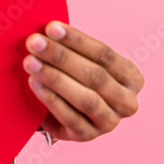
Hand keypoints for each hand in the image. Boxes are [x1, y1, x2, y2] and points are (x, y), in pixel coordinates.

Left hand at [22, 21, 143, 141]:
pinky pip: (71, 117)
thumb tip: (50, 27)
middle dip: (62, 57)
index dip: (77, 40)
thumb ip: (73, 47)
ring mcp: (110, 123)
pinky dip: (51, 99)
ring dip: (55, 78)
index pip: (105, 54)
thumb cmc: (74, 77)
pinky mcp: (88, 136)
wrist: (62, 111)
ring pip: (86, 98)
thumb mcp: (81, 62)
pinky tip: (34, 83)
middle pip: (95, 76)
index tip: (50, 27)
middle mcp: (128, 102)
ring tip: (30, 62)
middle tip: (34, 43)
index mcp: (132, 78)